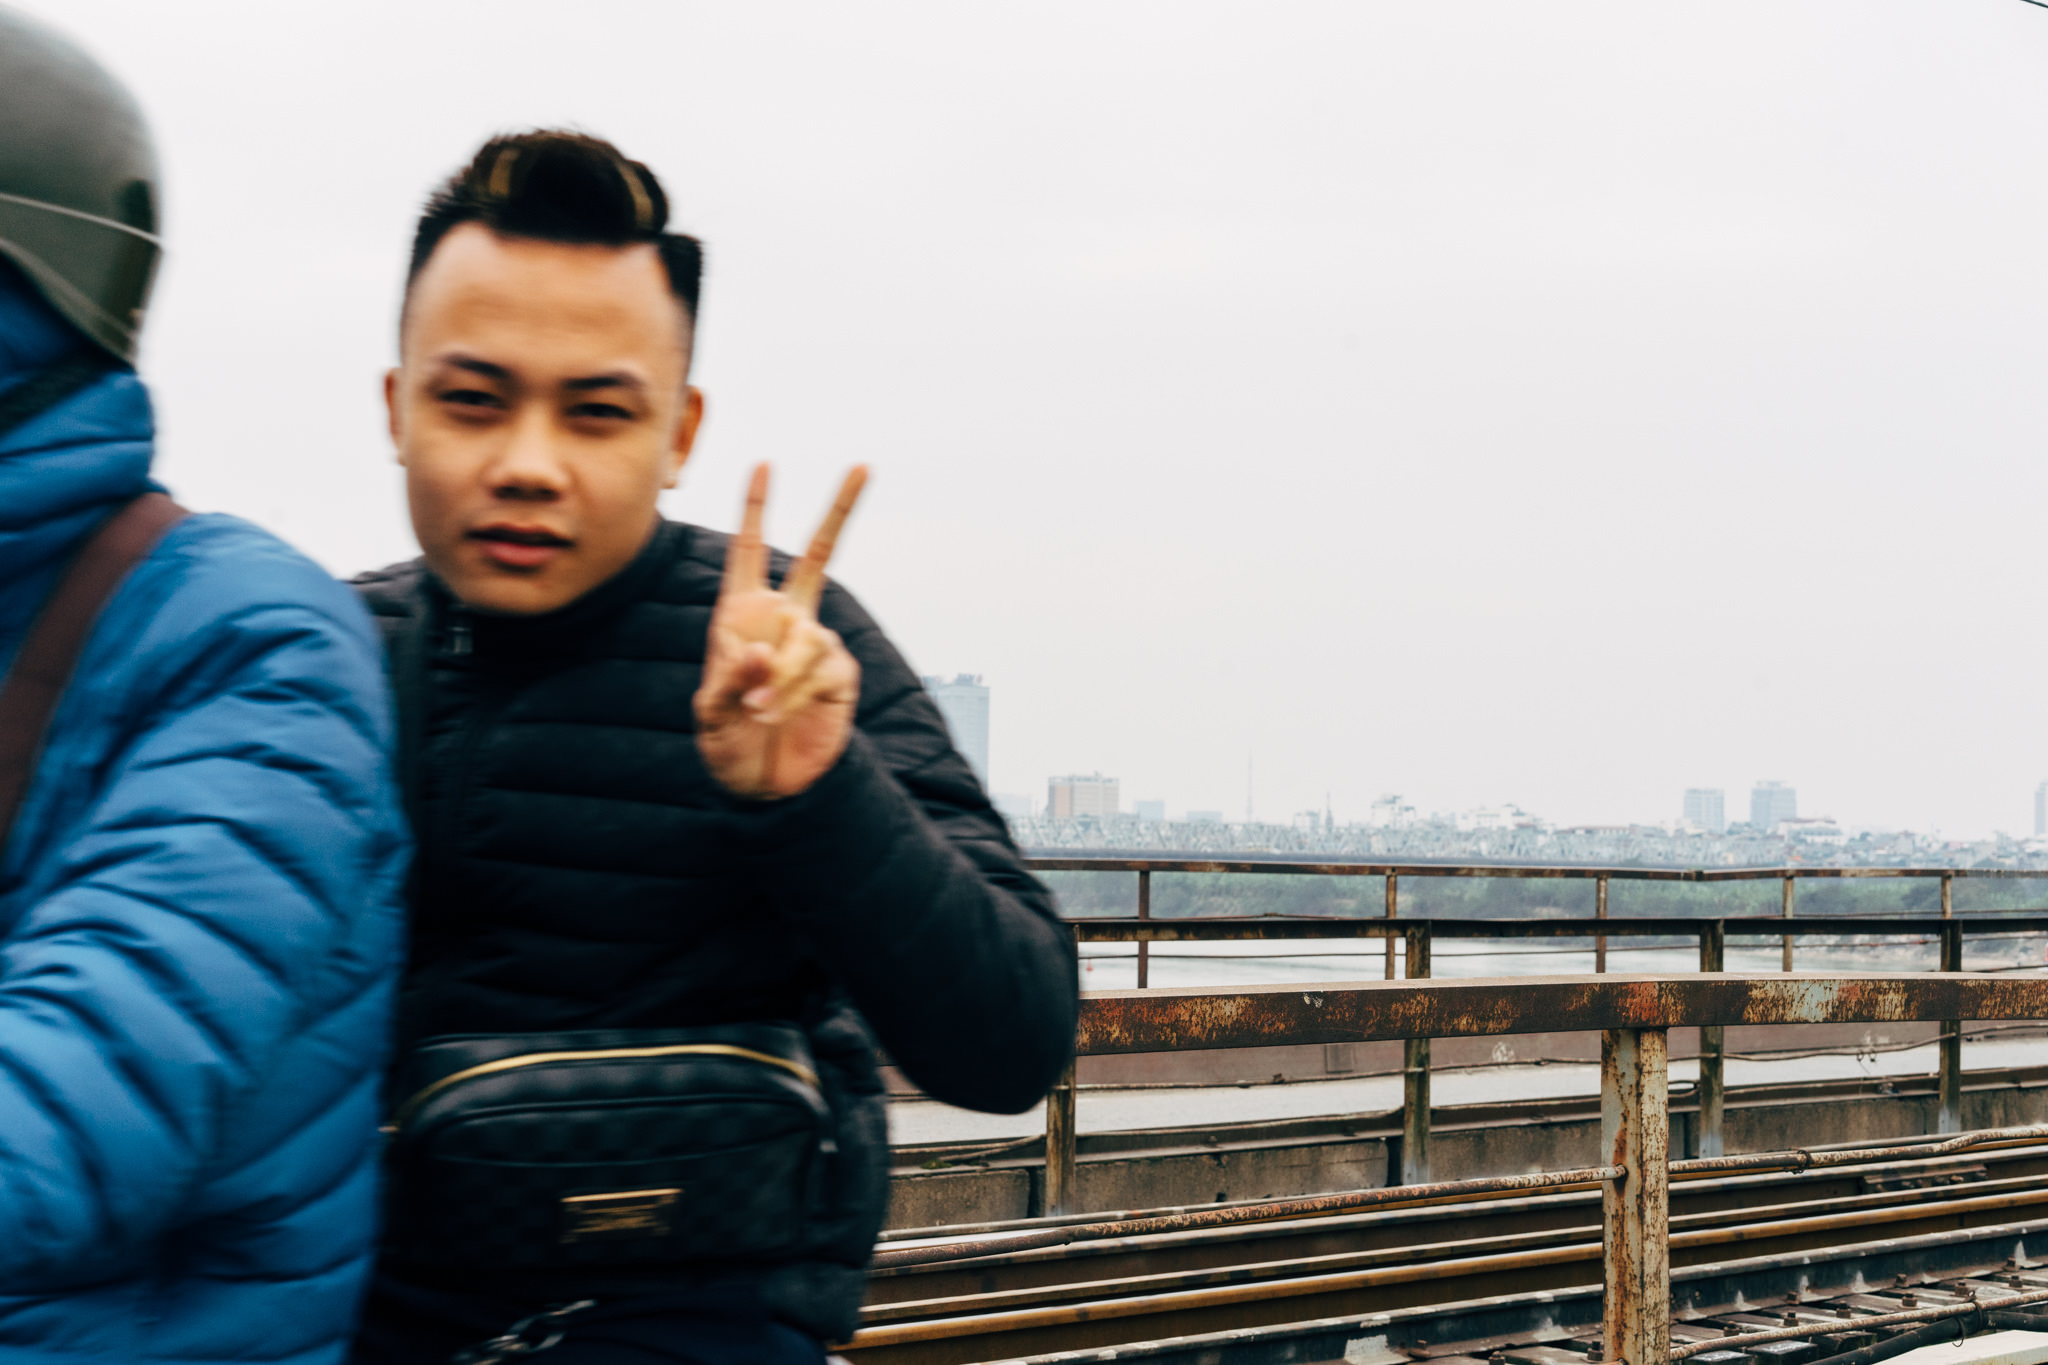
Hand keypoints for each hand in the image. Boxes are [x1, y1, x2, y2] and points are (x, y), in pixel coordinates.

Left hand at [694, 463, 868, 799]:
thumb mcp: (709, 713)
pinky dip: (795, 690)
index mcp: (742, 615)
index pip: (749, 552)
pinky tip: (780, 713)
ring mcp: (815, 642)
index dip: (755, 509)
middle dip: (840, 508)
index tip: (764, 464)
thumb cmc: (729, 745)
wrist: (769, 787)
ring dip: (778, 674)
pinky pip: (819, 664)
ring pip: (803, 633)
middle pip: (818, 554)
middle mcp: (784, 619)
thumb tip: (763, 651)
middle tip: (865, 465)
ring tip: (759, 711)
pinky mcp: (838, 671)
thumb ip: (729, 678)